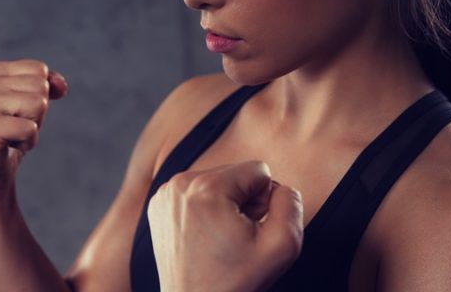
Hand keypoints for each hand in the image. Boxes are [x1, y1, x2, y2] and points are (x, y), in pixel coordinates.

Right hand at [0, 59, 67, 198]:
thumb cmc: (13, 129)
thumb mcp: (33, 101)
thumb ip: (50, 84)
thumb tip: (62, 87)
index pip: (39, 70)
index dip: (39, 94)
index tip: (18, 110)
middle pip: (40, 87)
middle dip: (37, 112)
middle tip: (15, 125)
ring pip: (38, 105)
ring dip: (34, 127)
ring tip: (12, 134)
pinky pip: (31, 128)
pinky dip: (28, 142)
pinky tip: (9, 145)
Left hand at [147, 160, 303, 291]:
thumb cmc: (235, 283)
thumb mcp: (281, 246)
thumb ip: (291, 204)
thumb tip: (282, 187)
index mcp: (206, 187)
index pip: (259, 170)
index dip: (265, 201)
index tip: (250, 229)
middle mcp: (180, 183)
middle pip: (236, 173)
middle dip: (244, 201)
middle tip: (235, 237)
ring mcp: (165, 194)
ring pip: (218, 181)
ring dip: (226, 205)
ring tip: (220, 237)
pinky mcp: (159, 204)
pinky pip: (197, 191)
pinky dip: (206, 209)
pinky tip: (204, 236)